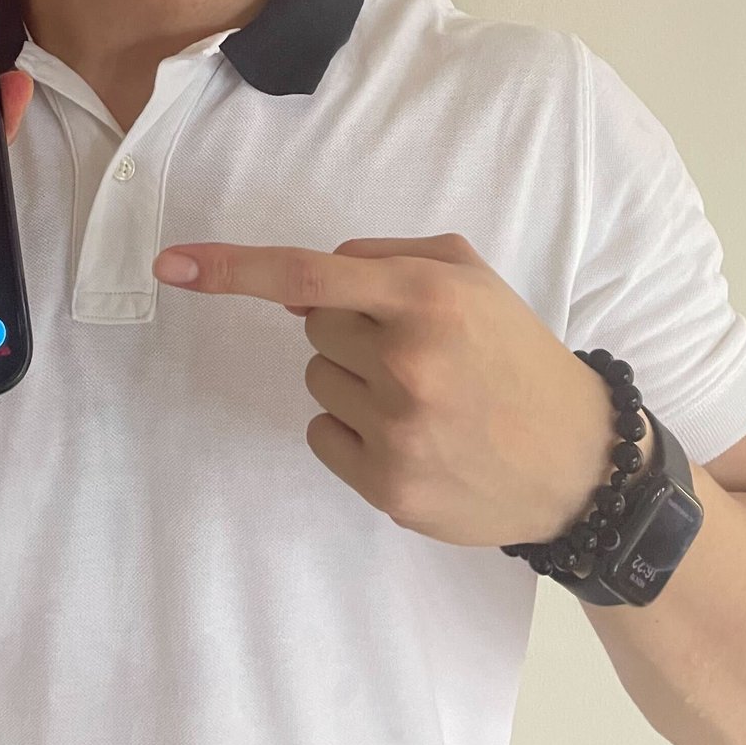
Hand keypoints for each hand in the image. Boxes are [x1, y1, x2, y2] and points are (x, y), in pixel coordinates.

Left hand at [151, 233, 619, 547]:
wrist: (575, 461)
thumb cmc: (512, 351)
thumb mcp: (466, 275)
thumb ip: (379, 258)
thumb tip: (297, 291)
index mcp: (427, 297)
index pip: (309, 273)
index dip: (232, 268)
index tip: (170, 265)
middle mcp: (408, 361)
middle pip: (314, 326)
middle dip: (350, 328)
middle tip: (416, 349)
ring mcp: (397, 430)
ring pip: (317, 380)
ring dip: (354, 379)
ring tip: (423, 394)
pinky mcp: (389, 486)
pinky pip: (322, 434)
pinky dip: (352, 429)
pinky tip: (411, 433)